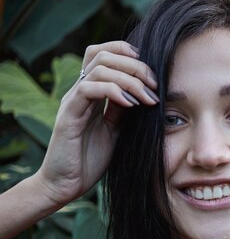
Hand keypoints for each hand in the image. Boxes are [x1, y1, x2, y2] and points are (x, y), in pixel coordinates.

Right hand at [34, 41, 159, 205]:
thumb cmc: (90, 158)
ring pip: (99, 67)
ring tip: (148, 97)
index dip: (127, 53)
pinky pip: (88, 89)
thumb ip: (125, 109)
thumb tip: (146, 91)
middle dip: (135, 65)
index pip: (103, 54)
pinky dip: (113, 91)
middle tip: (155, 85)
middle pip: (103, 55)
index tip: (151, 72)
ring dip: (130, 78)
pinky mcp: (69, 115)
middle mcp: (80, 91)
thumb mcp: (116, 129)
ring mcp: (73, 101)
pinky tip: (131, 104)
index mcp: (91, 92)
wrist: (66, 185)